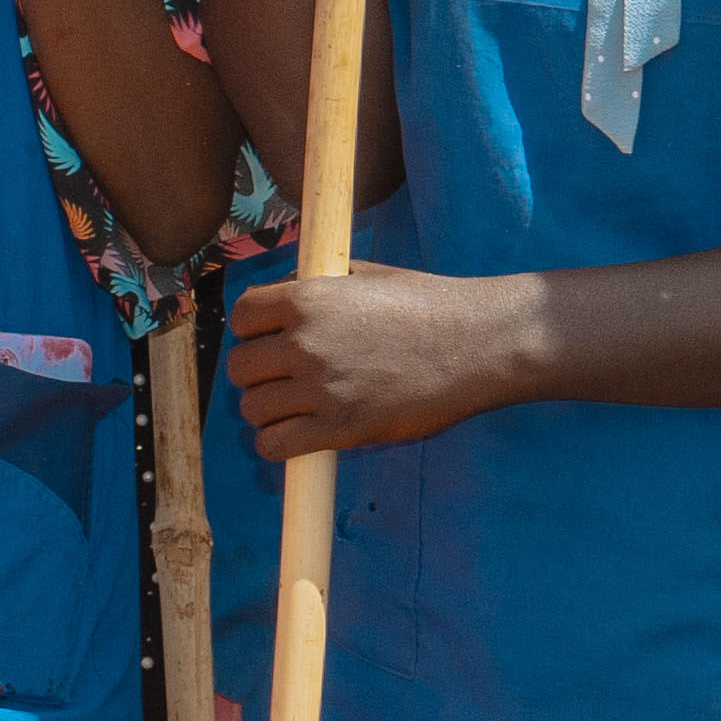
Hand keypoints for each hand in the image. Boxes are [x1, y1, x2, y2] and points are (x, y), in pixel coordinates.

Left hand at [225, 261, 541, 456]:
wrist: (479, 344)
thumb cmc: (427, 306)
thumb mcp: (364, 274)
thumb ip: (312, 284)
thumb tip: (273, 299)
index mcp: (307, 300)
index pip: (241, 317)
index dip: (253, 330)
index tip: (271, 339)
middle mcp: (304, 343)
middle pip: (240, 367)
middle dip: (259, 372)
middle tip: (286, 377)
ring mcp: (320, 388)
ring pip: (252, 409)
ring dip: (269, 410)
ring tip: (296, 407)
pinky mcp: (341, 428)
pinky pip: (275, 445)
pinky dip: (279, 443)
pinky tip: (299, 435)